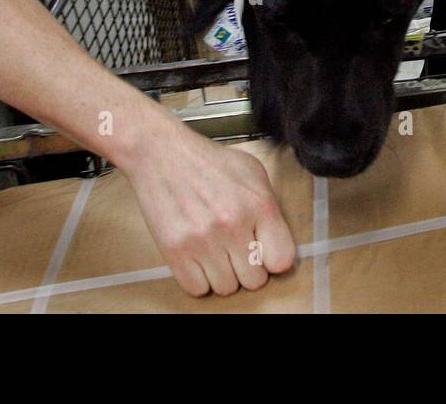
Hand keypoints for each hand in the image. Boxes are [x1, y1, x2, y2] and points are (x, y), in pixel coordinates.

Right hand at [124, 113, 295, 296]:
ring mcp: (203, 240)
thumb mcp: (253, 173)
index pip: (282, 260)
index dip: (273, 259)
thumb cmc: (209, 163)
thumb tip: (276, 241)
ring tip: (216, 251)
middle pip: (254, 280)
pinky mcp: (175, 251)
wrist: (163, 155)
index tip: (265, 253)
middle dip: (248, 268)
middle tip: (236, 250)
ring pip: (226, 288)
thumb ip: (270, 208)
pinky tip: (199, 258)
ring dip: (223, 274)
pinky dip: (199, 279)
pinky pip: (197, 289)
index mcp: (258, 205)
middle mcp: (233, 225)